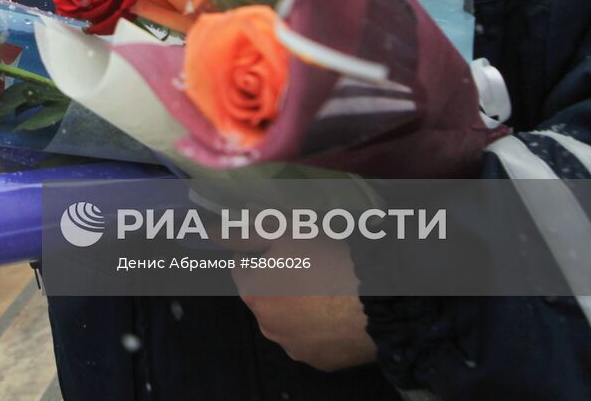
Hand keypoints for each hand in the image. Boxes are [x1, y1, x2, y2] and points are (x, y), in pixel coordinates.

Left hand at [231, 239, 375, 370]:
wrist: (379, 300)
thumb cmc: (329, 260)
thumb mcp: (286, 230)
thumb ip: (247, 230)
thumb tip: (212, 231)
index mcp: (253, 293)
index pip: (243, 264)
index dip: (261, 249)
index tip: (283, 242)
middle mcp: (267, 326)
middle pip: (264, 294)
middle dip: (278, 278)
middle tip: (309, 262)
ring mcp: (294, 347)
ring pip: (288, 319)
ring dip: (298, 304)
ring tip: (326, 287)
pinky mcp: (321, 361)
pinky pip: (313, 339)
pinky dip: (318, 326)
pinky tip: (337, 311)